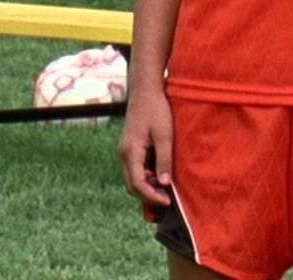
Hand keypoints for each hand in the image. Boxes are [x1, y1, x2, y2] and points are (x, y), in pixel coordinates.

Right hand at [117, 86, 173, 206]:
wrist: (145, 90)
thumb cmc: (156, 109)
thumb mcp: (164, 135)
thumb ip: (164, 160)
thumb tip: (164, 184)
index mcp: (130, 152)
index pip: (137, 184)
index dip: (152, 197)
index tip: (168, 202)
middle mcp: (124, 154)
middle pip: (132, 185)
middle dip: (148, 196)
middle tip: (168, 200)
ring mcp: (125, 151)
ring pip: (132, 178)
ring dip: (147, 187)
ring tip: (166, 189)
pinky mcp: (130, 147)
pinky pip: (135, 169)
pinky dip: (146, 177)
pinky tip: (160, 175)